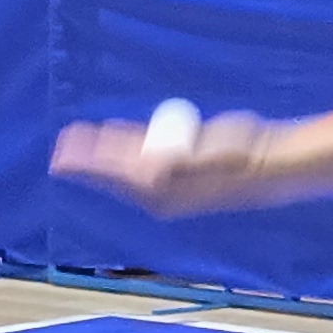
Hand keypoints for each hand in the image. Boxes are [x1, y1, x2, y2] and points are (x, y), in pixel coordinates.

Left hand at [51, 109, 271, 214]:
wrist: (271, 165)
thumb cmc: (237, 158)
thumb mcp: (205, 157)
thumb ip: (176, 164)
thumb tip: (152, 169)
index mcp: (160, 191)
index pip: (113, 176)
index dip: (86, 164)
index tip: (61, 156)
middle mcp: (161, 193)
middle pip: (116, 173)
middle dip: (91, 159)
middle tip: (64, 145)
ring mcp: (172, 185)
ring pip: (128, 167)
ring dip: (105, 153)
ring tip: (81, 142)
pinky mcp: (183, 172)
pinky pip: (145, 161)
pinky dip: (127, 149)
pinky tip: (120, 138)